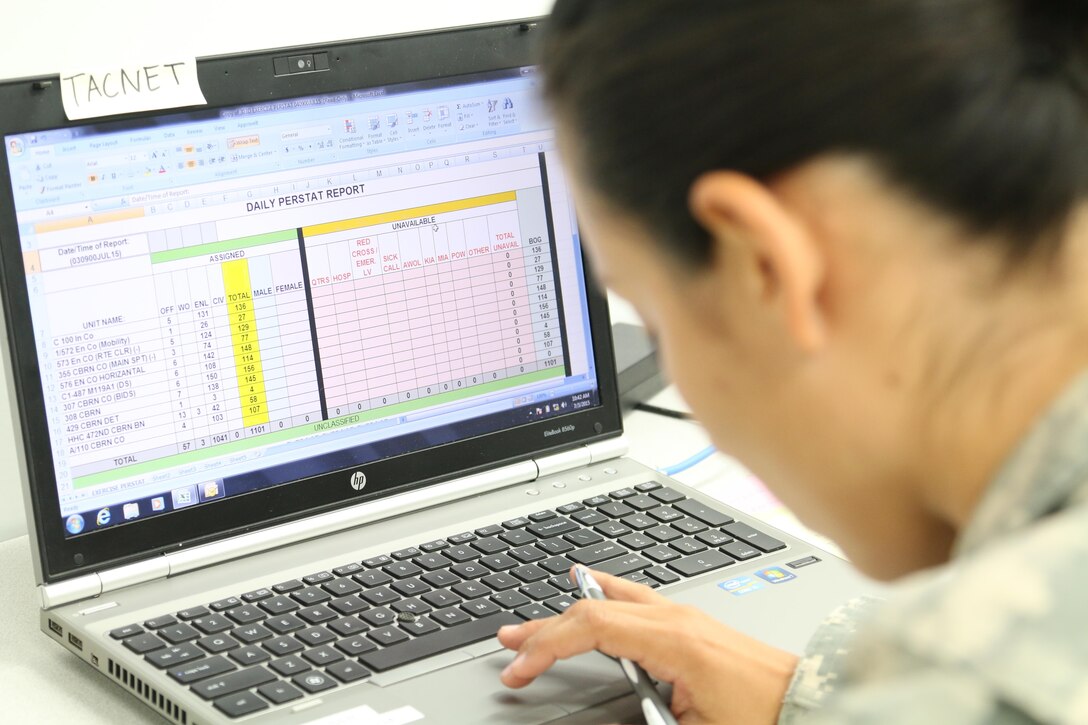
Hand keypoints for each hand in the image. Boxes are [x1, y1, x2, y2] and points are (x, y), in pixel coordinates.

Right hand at [497, 568, 798, 724]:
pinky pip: (633, 596)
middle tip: (509, 643)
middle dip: (545, 628)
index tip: (520, 669)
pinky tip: (591, 588)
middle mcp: (675, 617)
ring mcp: (683, 614)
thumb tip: (601, 716)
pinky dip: (601, 595)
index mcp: (673, 640)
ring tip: (535, 621)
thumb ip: (642, 718)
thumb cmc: (763, 717)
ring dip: (568, 611)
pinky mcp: (690, 622)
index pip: (591, 627)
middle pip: (593, 608)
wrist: (810, 701)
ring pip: (611, 599)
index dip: (547, 646)